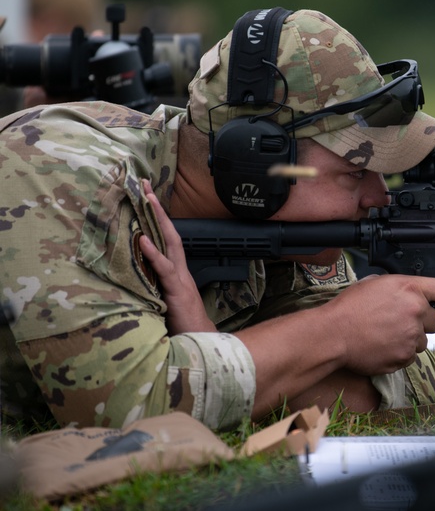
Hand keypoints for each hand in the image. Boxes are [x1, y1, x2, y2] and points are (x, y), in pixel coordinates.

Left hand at [138, 179, 215, 334]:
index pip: (166, 239)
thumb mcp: (165, 301)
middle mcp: (180, 270)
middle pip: (169, 232)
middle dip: (157, 208)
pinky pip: (163, 268)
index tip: (146, 197)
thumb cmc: (182, 326)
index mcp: (176, 272)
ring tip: (146, 200)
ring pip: (169, 243)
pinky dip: (152, 253)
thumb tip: (138, 277)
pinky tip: (141, 239)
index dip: (157, 218)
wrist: (200, 343)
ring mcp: (179, 278)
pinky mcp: (176, 290)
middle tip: (145, 185)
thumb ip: (156, 287)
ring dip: (156, 221)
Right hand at [324, 274, 434, 375]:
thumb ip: (401, 286)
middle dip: (422, 321)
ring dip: (410, 339)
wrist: (333, 334)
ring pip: (423, 340)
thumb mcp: (376, 283)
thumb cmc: (350, 307)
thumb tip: (412, 292)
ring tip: (386, 334)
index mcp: (411, 289)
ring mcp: (411, 338)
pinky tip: (382, 345)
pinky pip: (410, 356)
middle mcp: (416, 313)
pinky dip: (400, 353)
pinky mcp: (404, 358)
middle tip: (400, 320)